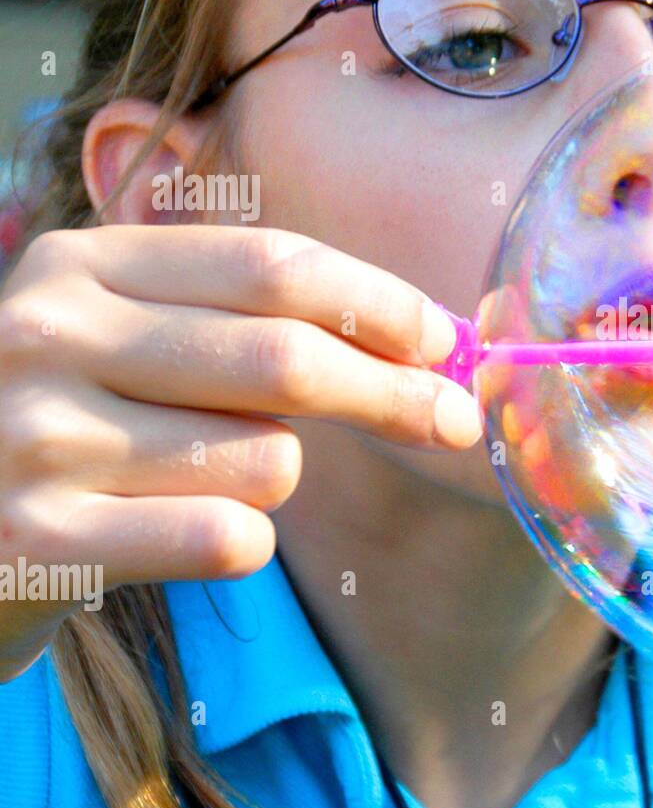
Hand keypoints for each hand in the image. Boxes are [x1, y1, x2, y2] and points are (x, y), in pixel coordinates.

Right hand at [0, 224, 480, 678]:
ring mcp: (31, 437)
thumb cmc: (69, 428)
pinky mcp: (33, 543)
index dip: (380, 303)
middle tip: (456, 422)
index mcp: (81, 265)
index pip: (272, 265)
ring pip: (266, 458)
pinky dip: (240, 542)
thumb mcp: (125, 339)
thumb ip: (248, 322)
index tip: (445, 342)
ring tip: (194, 481)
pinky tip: (177, 534)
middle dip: (394, 393)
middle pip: (287, 359)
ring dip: (273, 475)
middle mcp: (47, 334)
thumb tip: (434, 342)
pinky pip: (227, 537)